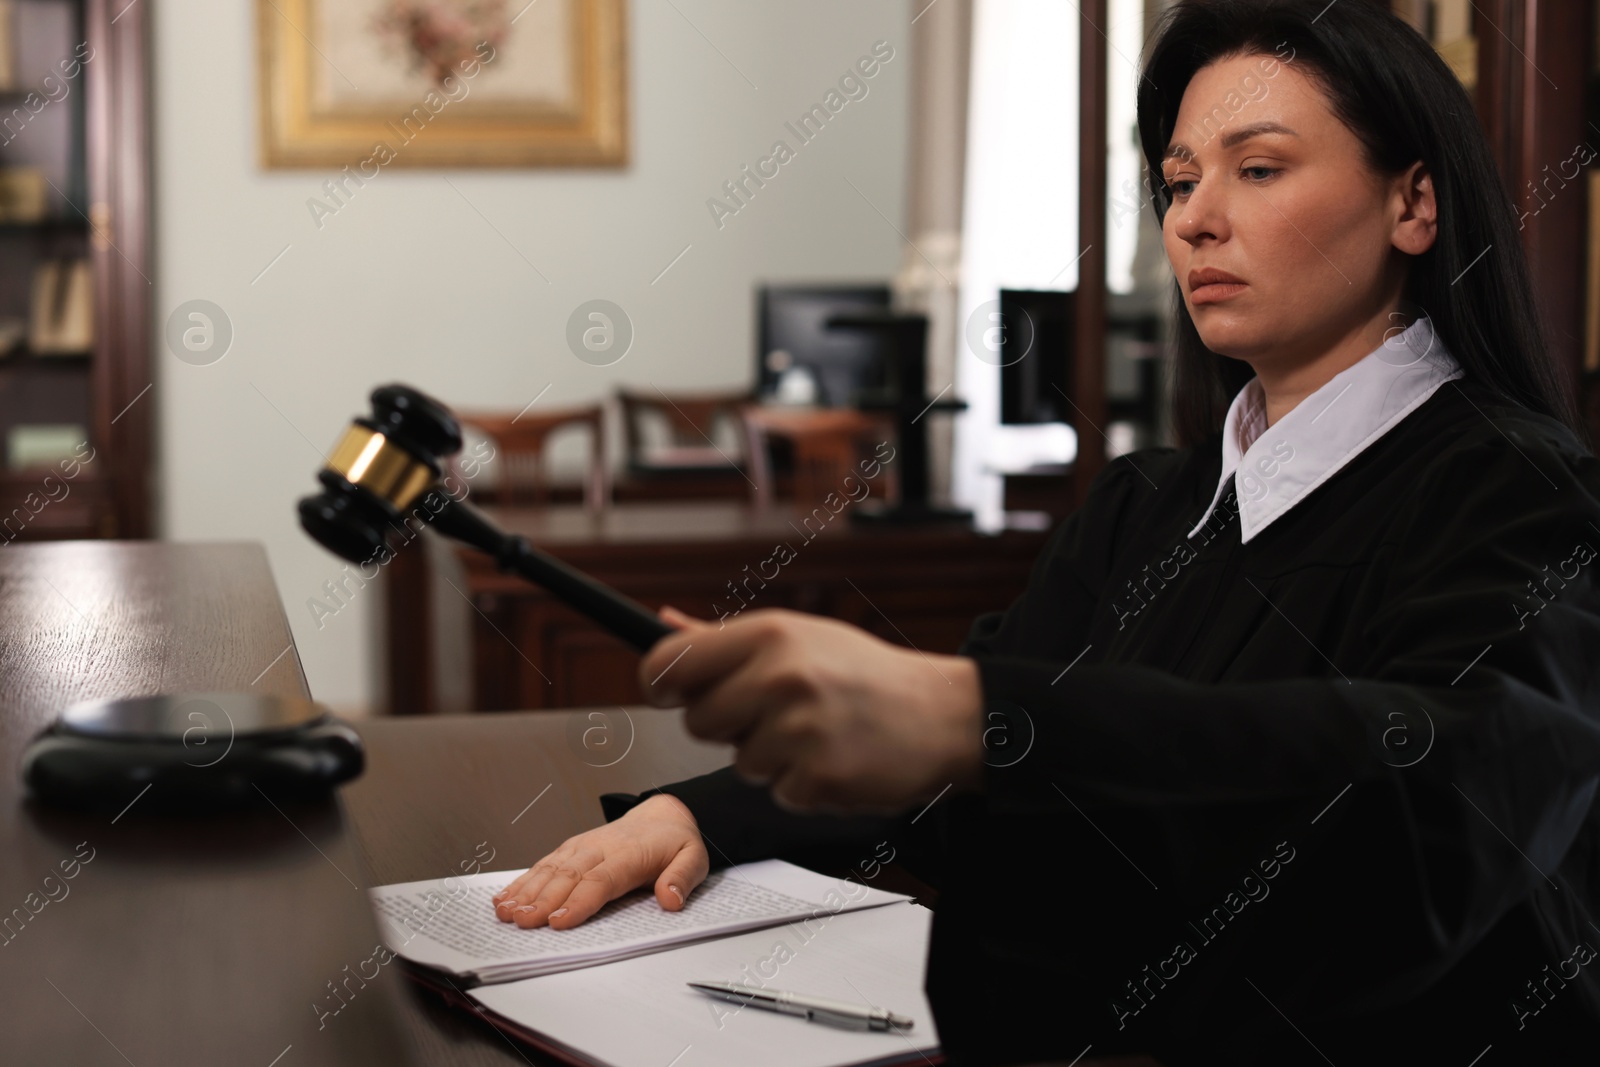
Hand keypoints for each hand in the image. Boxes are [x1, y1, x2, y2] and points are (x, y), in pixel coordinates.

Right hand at [491, 793, 708, 928]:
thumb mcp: (694, 859)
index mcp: (630, 853)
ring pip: (551, 868)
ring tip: (506, 912)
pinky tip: (505, 897)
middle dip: (543, 900)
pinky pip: (544, 863)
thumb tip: (670, 900)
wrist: (663, 816)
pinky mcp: (571, 848)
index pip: (601, 879)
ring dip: (527, 890)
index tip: (560, 922)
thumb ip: (683, 878)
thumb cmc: (675, 843)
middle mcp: (601, 847)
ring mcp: (582, 846)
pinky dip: (523, 880)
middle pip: (568, 875)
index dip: (579, 901)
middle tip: (523, 922)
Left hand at [639, 606, 983, 813]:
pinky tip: (835, 758)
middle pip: (698, 722)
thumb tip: (664, 624)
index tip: (666, 693)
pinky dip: (801, 784)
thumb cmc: (866, 675)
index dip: (659, 683)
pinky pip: (777, 792)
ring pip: (739, 762)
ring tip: (817, 732)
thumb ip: (723, 638)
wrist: (942, 716)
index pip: (670, 662)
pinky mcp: (817, 779)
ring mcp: (799, 730)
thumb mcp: (800, 637)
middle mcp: (780, 677)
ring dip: (770, 757)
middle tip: (773, 713)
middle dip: (727, 726)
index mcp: (769, 634)